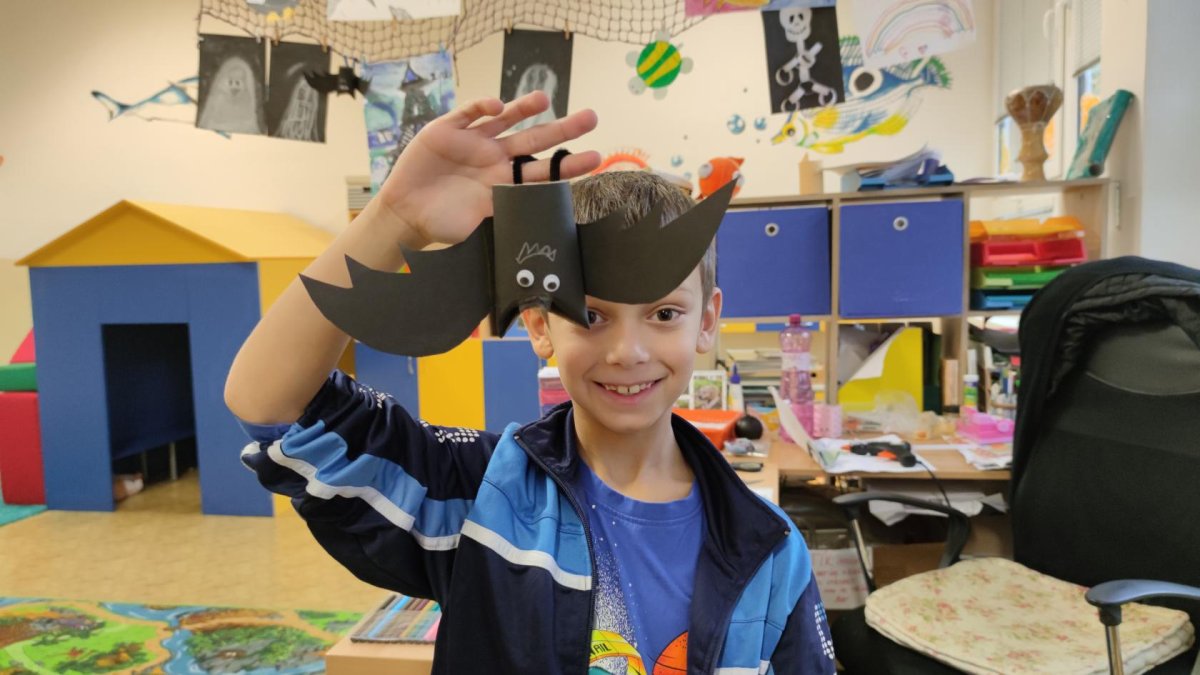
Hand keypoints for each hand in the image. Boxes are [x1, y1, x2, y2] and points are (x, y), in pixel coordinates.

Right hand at [376, 91, 599, 249]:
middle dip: (563, 128)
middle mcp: (494, 158)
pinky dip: (483, 107)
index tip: (597, 158)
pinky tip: (498, 105)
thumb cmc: (443, 224)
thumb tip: (542, 231)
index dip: (569, 164)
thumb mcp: (481, 225)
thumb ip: (508, 219)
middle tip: (591, 118)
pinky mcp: (447, 129)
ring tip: (544, 99)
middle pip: (535, 139)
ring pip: (506, 119)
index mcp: (505, 183)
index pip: (544, 171)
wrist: (405, 214)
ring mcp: (473, 141)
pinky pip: (468, 113)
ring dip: (525, 108)